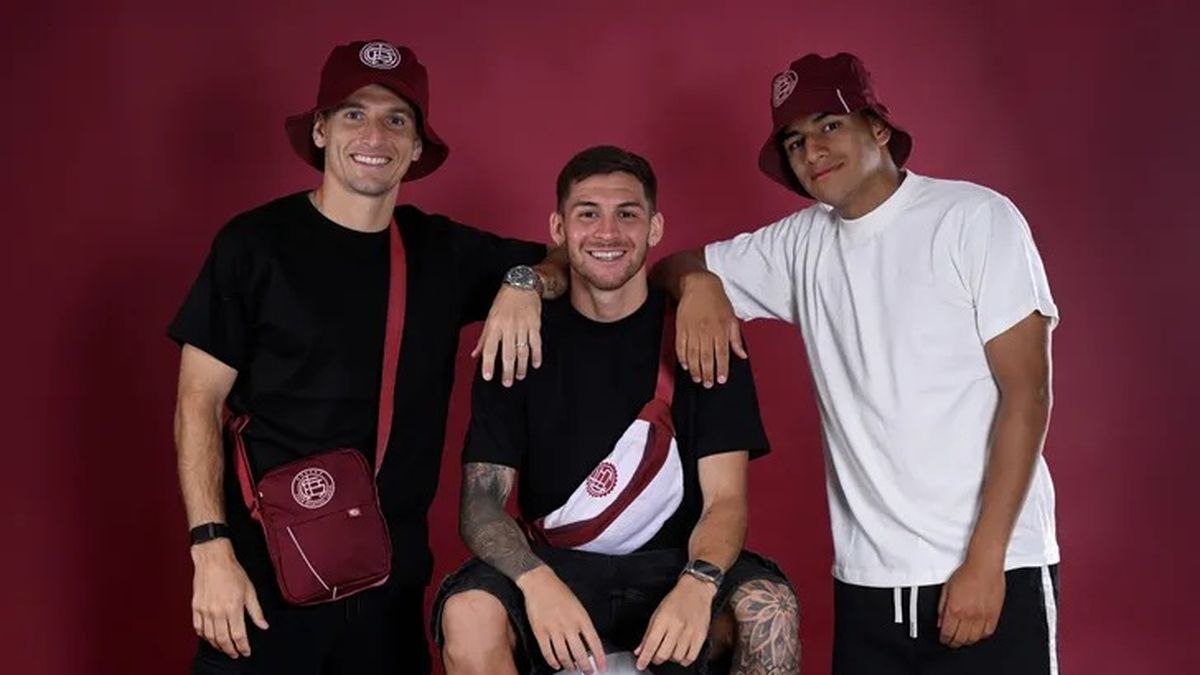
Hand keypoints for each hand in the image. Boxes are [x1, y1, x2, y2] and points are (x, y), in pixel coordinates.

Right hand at [191, 539, 268, 657]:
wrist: (213, 560)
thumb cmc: (232, 572)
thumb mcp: (250, 590)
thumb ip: (256, 611)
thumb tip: (263, 625)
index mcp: (233, 607)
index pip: (238, 635)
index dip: (243, 647)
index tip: (246, 651)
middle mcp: (218, 611)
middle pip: (223, 640)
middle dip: (230, 650)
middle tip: (235, 654)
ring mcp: (205, 610)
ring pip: (210, 637)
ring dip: (218, 646)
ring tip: (225, 648)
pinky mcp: (196, 608)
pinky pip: (198, 629)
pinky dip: (204, 637)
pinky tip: (210, 638)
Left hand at [473, 285, 542, 386]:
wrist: (522, 285)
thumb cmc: (503, 302)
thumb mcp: (490, 318)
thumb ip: (483, 338)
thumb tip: (475, 355)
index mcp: (495, 325)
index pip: (490, 348)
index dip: (488, 364)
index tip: (488, 377)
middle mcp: (508, 327)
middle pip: (508, 353)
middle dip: (507, 370)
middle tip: (507, 383)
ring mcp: (523, 326)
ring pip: (522, 350)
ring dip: (521, 366)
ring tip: (520, 376)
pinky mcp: (535, 324)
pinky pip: (536, 343)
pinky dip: (536, 355)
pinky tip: (535, 364)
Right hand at [517, 566, 606, 672]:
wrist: (540, 583)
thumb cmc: (559, 592)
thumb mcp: (578, 606)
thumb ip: (583, 623)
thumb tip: (588, 642)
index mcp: (581, 618)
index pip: (594, 642)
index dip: (600, 657)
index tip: (602, 667)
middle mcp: (569, 625)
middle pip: (580, 653)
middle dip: (586, 666)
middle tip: (588, 671)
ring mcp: (554, 630)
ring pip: (564, 656)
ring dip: (570, 665)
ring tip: (573, 668)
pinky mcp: (540, 632)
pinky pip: (548, 652)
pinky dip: (553, 662)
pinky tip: (556, 664)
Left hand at [635, 574, 715, 669]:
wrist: (696, 590)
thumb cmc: (676, 600)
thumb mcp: (657, 613)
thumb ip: (648, 634)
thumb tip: (640, 651)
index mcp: (663, 619)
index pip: (651, 643)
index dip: (644, 658)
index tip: (640, 664)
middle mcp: (677, 626)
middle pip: (663, 654)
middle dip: (656, 659)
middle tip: (655, 655)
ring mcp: (690, 632)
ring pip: (677, 657)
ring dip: (671, 658)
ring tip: (670, 650)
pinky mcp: (700, 636)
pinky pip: (691, 657)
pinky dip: (684, 660)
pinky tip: (681, 654)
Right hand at [676, 271, 746, 387]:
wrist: (699, 285)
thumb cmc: (718, 300)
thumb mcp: (731, 317)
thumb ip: (736, 338)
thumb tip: (742, 355)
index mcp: (721, 329)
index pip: (722, 354)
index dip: (722, 369)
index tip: (721, 380)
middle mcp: (706, 331)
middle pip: (707, 357)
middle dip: (707, 373)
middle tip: (707, 384)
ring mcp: (692, 330)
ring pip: (693, 354)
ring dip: (695, 369)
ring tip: (697, 379)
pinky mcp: (681, 327)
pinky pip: (680, 346)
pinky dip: (682, 357)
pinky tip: (685, 366)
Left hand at [938, 554, 1004, 647]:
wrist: (984, 566)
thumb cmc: (966, 573)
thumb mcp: (946, 589)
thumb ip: (942, 608)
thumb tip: (940, 622)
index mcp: (954, 609)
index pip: (947, 633)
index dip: (944, 639)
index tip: (944, 639)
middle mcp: (968, 615)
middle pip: (960, 639)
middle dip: (954, 642)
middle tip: (952, 641)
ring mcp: (982, 616)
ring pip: (974, 638)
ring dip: (967, 640)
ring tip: (964, 637)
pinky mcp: (994, 615)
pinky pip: (988, 633)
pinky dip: (981, 635)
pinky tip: (977, 632)